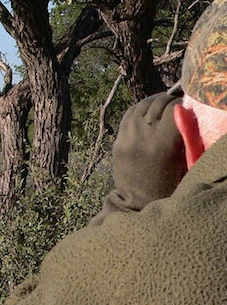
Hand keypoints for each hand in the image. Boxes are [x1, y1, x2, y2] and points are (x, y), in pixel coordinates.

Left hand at [111, 90, 186, 209]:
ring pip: (139, 107)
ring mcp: (126, 140)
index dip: (183, 104)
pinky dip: (138, 110)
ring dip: (152, 102)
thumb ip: (185, 135)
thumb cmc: (171, 184)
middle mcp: (142, 138)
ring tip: (162, 103)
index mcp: (163, 143)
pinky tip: (147, 111)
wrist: (141, 204)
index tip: (188, 106)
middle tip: (177, 102)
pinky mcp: (117, 144)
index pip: (173, 108)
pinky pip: (127, 118)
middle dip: (168, 100)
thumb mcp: (184, 160)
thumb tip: (187, 111)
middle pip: (156, 105)